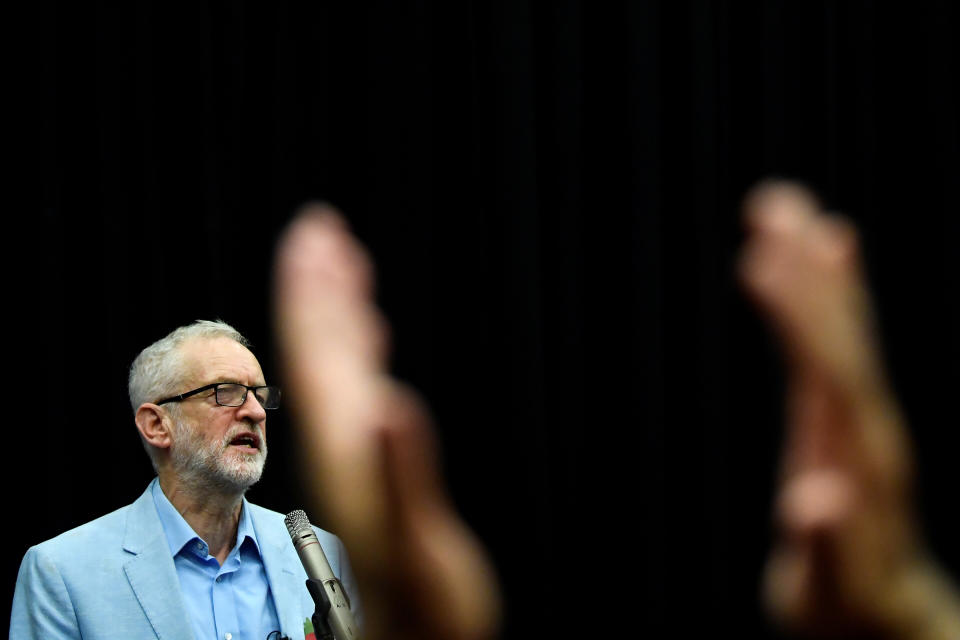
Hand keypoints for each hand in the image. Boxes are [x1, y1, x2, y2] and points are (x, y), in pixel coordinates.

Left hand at [273, 205, 500, 639]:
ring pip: (340, 370)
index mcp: (351, 455)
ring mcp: (359, 458)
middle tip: (321, 230)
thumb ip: (399, 478)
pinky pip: (361, 397)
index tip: (313, 237)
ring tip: (343, 267)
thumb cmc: (425, 612)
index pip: (320, 360)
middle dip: (320, 290)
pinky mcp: (376, 468)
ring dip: (338, 315)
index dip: (314, 295)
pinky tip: (368, 340)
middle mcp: (346, 448)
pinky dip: (362, 356)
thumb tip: (385, 406)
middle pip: (323, 354)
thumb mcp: (418, 549)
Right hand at [739, 181, 959, 638]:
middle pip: (839, 332)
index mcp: (856, 457)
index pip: (826, 368)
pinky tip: (831, 251)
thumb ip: (827, 547)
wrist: (886, 618)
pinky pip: (845, 342)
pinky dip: (835, 293)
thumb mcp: (829, 592)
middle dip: (804, 269)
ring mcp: (865, 414)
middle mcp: (869, 422)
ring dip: (816, 268)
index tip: (762, 256)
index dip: (797, 312)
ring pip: (844, 327)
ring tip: (789, 209)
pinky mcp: (853, 414)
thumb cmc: (847, 608)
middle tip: (771, 203)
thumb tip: (813, 498)